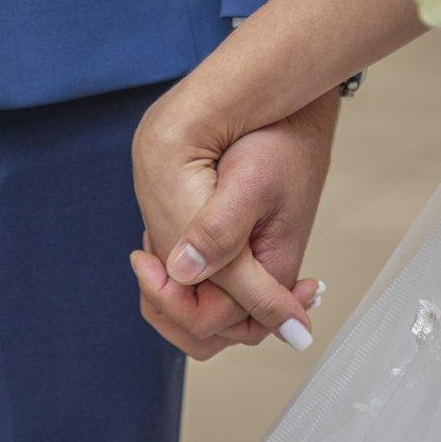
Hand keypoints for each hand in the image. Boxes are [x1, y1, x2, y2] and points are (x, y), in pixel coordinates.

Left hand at [130, 90, 339, 359]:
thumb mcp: (248, 183)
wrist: (296, 111)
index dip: (171, 302)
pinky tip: (168, 239)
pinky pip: (209, 284)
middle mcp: (265, 278)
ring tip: (154, 255)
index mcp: (271, 271)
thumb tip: (185, 274)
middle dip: (169, 308)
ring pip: (206, 311)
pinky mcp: (244, 250)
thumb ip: (220, 233)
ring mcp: (255, 267)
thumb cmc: (281, 140)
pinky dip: (180, 273)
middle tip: (146, 265)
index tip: (144, 261)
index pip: (211, 322)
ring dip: (173, 294)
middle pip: (209, 330)